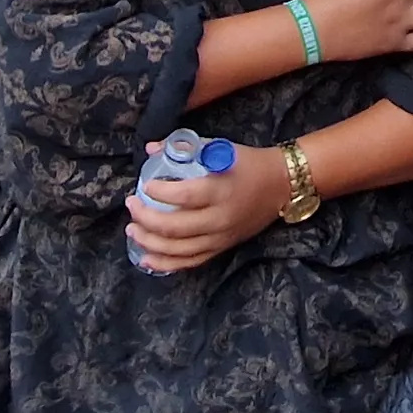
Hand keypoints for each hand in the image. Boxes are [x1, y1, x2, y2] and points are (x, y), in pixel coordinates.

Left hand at [126, 145, 285, 272]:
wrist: (280, 186)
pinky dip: (166, 263)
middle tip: (132, 206)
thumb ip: (185, 149)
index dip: (158, 193)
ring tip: (133, 230)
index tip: (144, 185)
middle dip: (146, 218)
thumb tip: (151, 149)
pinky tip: (147, 259)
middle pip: (174, 227)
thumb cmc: (248, 164)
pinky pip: (190, 262)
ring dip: (150, 242)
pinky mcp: (221, 248)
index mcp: (219, 191)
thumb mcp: (220, 149)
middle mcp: (219, 218)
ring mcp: (220, 238)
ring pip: (178, 249)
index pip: (182, 197)